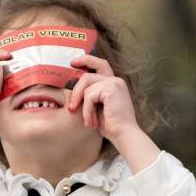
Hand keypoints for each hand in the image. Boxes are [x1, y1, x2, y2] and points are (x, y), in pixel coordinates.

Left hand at [68, 55, 159, 173]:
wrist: (123, 135)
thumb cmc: (111, 126)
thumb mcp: (97, 107)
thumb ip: (90, 96)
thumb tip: (73, 89)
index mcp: (113, 83)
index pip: (100, 64)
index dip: (86, 60)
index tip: (73, 62)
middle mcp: (115, 80)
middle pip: (88, 75)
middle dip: (76, 89)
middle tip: (71, 106)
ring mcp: (114, 83)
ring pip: (87, 86)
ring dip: (83, 105)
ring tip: (88, 120)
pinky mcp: (111, 88)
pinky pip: (89, 95)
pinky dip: (87, 110)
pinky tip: (91, 122)